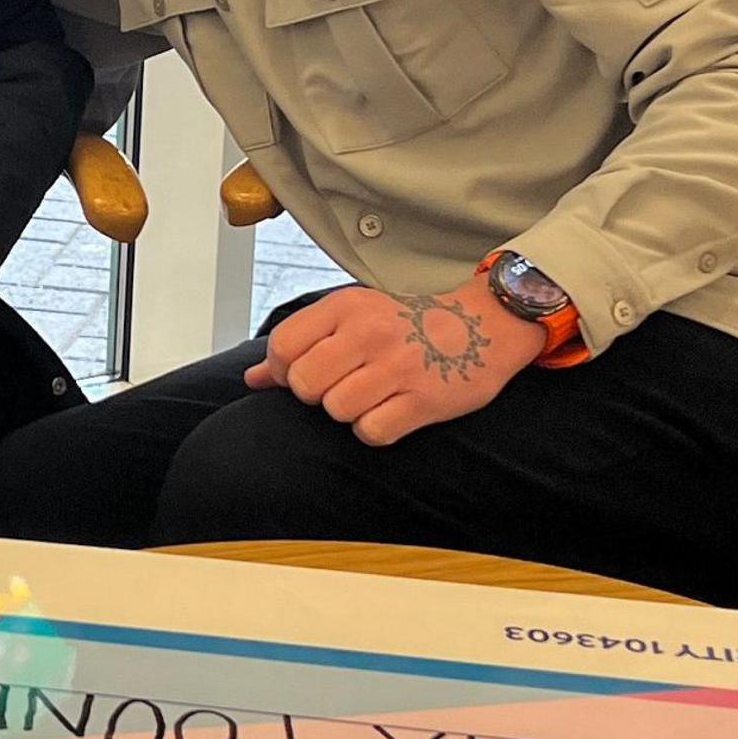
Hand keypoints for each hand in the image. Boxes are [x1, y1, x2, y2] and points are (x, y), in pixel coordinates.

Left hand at [244, 282, 546, 445]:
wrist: (486, 325)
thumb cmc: (408, 324)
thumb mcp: (353, 317)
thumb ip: (300, 344)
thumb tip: (251, 379)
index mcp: (346, 306)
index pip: (283, 347)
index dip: (285, 371)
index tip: (307, 372)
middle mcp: (369, 332)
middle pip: (305, 385)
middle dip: (316, 395)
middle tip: (342, 386)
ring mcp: (398, 366)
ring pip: (336, 411)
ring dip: (349, 413)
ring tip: (372, 396)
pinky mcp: (424, 399)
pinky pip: (371, 432)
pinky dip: (376, 430)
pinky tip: (391, 412)